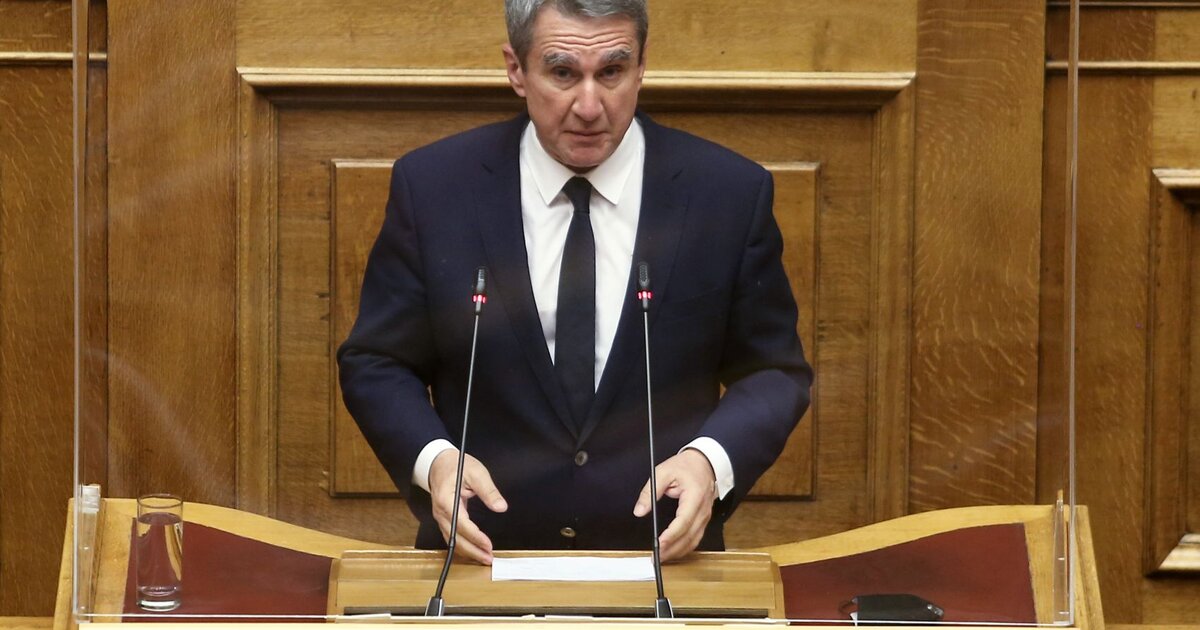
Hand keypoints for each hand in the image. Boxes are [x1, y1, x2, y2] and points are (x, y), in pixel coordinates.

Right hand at [428, 449, 507, 564]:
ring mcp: (440, 518)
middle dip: (472, 550)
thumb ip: (489, 491)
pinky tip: (473, 551)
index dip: (475, 536)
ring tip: (484, 558)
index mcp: (447, 500)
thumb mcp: (476, 473)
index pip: (461, 524)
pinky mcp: (443, 520)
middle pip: (455, 538)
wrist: (438, 464)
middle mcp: (440, 512)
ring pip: (452, 541)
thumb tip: (501, 507)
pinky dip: (462, 546)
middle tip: (488, 558)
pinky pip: (451, 537)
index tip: (488, 545)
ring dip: (468, 551)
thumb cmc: (457, 466)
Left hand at [632, 448, 716, 561]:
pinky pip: (695, 538)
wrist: (704, 463)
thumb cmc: (685, 467)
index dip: (671, 535)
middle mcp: (703, 510)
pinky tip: (673, 552)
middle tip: (656, 557)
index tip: (659, 543)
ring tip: (661, 558)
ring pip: (694, 541)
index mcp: (695, 497)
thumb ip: (650, 491)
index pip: (683, 521)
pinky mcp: (703, 520)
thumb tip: (639, 511)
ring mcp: (705, 517)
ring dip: (678, 552)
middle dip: (672, 549)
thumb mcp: (663, 472)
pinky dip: (685, 548)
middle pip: (689, 536)